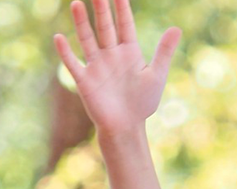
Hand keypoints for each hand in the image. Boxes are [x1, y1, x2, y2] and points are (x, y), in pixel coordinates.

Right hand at [53, 0, 180, 135]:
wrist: (127, 128)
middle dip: (101, 9)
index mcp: (128, 51)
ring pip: (88, 39)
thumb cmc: (142, 103)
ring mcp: (97, 66)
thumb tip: (177, 28)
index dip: (122, 7)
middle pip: (105, 27)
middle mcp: (110, 54)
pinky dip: (66, 53)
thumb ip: (164, 52)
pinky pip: (73, 64)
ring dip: (82, 23)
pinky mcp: (85, 81)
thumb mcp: (156, 76)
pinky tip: (59, 38)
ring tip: (77, 4)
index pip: (125, 24)